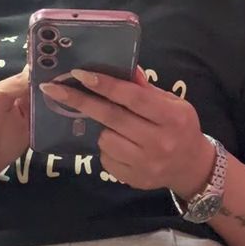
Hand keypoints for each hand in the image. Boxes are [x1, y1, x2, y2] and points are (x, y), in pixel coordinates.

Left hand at [39, 66, 213, 197]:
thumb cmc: (179, 127)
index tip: (79, 74)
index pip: (132, 97)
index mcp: (172, 117)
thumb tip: (123, 66)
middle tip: (52, 89)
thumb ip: (145, 88)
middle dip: (80, 101)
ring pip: (105, 139)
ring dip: (102, 128)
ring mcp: (146, 164)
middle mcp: (159, 141)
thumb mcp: (172, 103)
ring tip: (116, 126)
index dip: (105, 85)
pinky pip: (106, 158)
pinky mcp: (134, 179)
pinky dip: (107, 147)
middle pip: (112, 117)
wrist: (191, 167)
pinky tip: (120, 145)